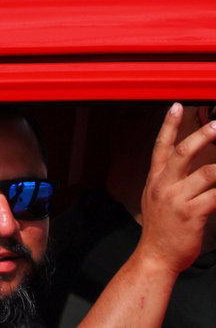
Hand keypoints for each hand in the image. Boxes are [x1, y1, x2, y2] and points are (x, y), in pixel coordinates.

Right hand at [136, 102, 215, 274]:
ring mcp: (177, 199)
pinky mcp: (192, 214)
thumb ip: (169, 182)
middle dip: (202, 136)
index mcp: (155, 180)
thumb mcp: (155, 200)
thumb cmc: (160, 230)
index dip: (169, 124)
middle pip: (184, 152)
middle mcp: (164, 185)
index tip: (176, 106)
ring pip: (207, 173)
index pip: (161, 146)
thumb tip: (188, 170)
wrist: (155, 256)